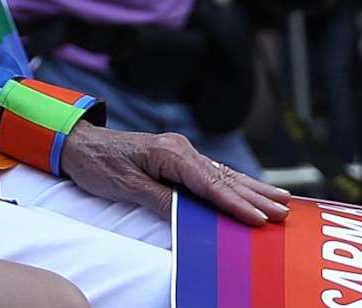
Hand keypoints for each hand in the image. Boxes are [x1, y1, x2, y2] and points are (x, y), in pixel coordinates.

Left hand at [59, 122, 289, 227]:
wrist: (77, 143)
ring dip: (252, 189)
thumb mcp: (127, 185)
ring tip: (280, 199)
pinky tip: (249, 190)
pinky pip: (212, 175)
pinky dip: (234, 185)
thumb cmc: (99, 164)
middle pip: (225, 178)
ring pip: (223, 175)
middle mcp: (181, 150)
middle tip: (284, 211)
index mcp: (171, 154)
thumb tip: (188, 218)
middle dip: (256, 196)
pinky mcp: (176, 159)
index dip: (236, 204)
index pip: (211, 184)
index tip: (260, 218)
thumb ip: (160, 200)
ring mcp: (180, 153)